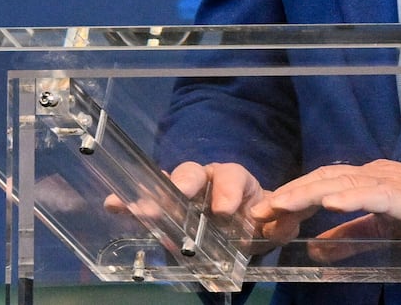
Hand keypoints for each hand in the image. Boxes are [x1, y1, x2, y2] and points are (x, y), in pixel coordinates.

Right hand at [105, 161, 302, 248]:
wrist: (247, 229)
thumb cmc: (259, 219)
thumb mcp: (275, 223)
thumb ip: (283, 223)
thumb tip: (287, 221)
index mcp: (235, 180)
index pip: (231, 175)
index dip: (227, 189)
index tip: (223, 210)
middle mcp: (206, 181)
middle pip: (194, 172)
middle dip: (185, 182)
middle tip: (180, 197)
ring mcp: (184, 194)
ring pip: (167, 186)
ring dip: (152, 196)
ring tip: (136, 207)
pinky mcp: (167, 210)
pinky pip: (147, 202)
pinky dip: (129, 202)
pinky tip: (113, 204)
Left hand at [252, 159, 400, 260]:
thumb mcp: (383, 232)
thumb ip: (351, 236)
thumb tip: (315, 248)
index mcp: (371, 180)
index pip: (324, 184)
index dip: (293, 196)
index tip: (264, 213)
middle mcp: (378, 173)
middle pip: (326, 178)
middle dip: (290, 194)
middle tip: (259, 211)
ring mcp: (393, 181)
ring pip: (344, 182)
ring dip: (309, 193)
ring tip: (280, 204)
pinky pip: (375, 194)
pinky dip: (351, 196)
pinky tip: (329, 202)